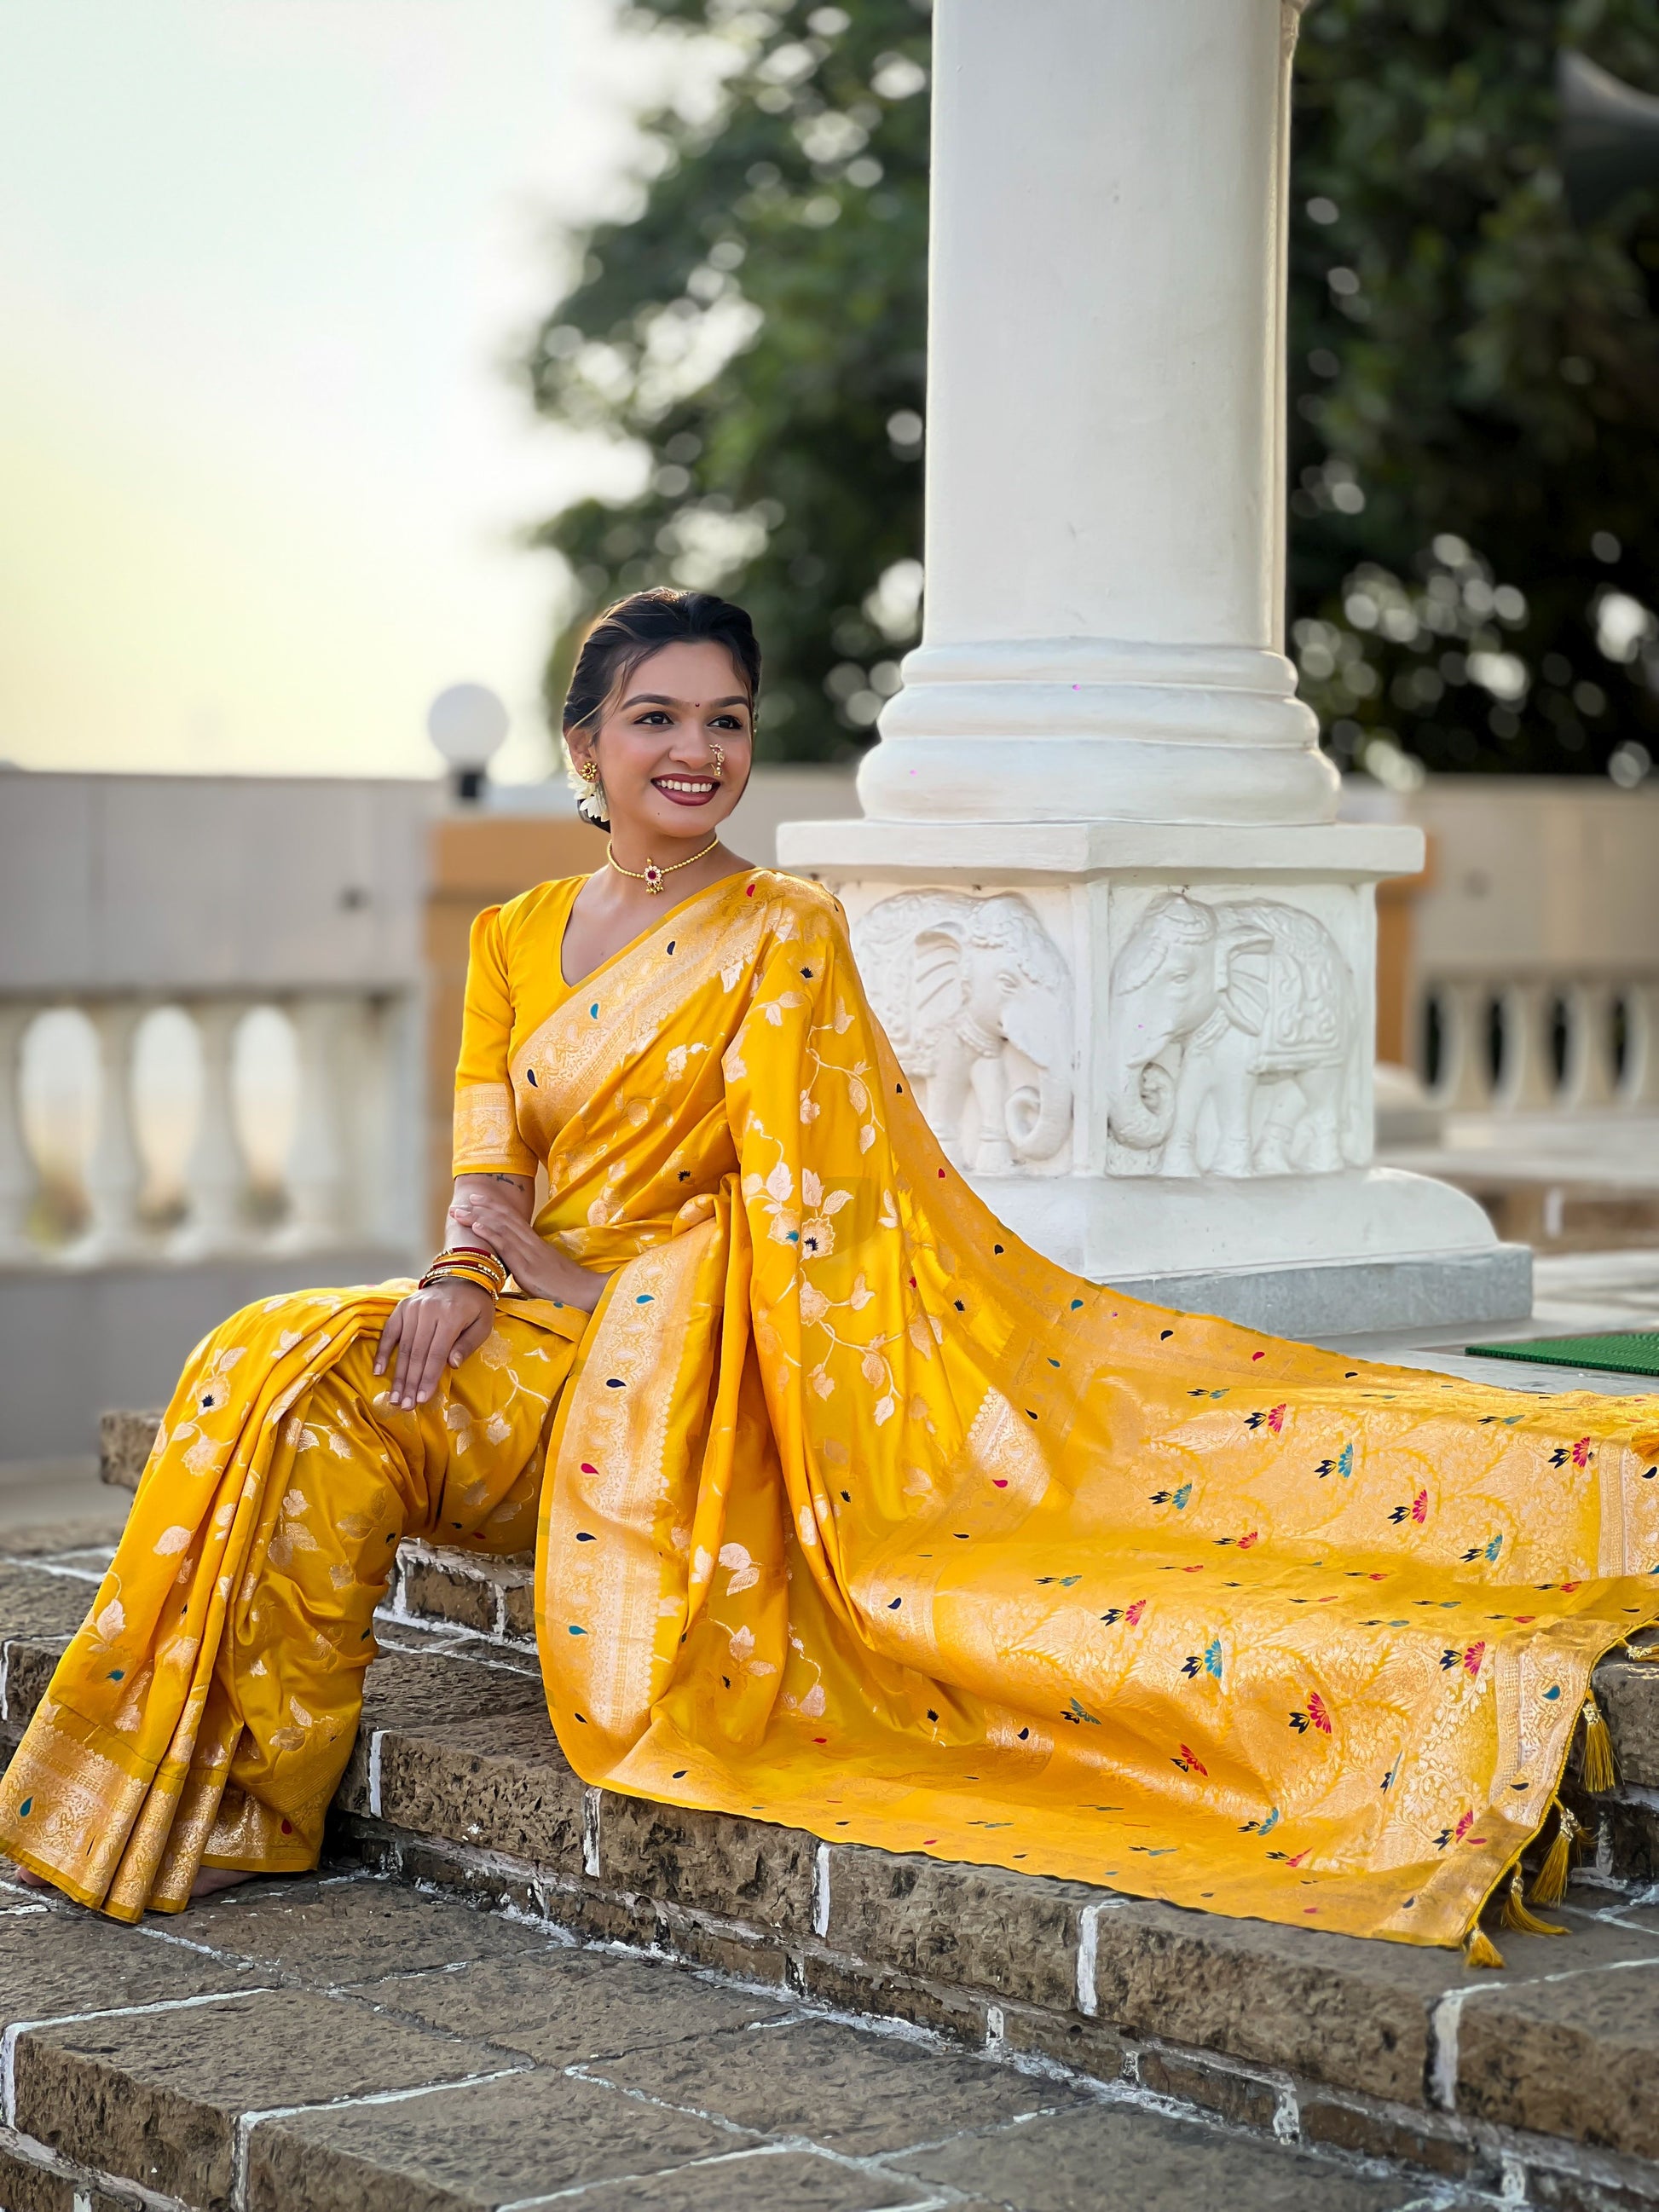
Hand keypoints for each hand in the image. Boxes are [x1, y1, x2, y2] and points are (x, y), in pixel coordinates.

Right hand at [373, 1279, 494, 1408]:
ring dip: (397, 1374)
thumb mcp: (483, 1325)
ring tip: (395, 1397)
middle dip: (410, 1383)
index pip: (436, 1353)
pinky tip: (378, 1371)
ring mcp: (412, 1308)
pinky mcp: (401, 1307)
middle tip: (405, 1406)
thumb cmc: (475, 1307)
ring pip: (403, 1346)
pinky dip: (383, 1351)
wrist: (461, 1277)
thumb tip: (451, 1365)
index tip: (421, 1399)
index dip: (428, 1377)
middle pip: (417, 1353)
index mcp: (451, 1316)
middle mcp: (428, 1311)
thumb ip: (468, 1345)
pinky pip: (389, 1331)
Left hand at [446, 1193, 606, 1311]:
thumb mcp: (542, 1270)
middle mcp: (530, 1242)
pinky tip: (476, 1226)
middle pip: (503, 1217)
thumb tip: (511, 1265)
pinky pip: (506, 1245)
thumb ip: (527, 1264)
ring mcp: (528, 1252)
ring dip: (477, 1216)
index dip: (493, 1207)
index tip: (476, 1200)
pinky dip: (489, 1233)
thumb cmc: (565, 1286)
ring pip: (500, 1227)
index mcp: (534, 1242)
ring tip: (459, 1210)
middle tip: (462, 1198)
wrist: (584, 1291)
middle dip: (481, 1207)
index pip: (511, 1218)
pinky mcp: (527, 1265)